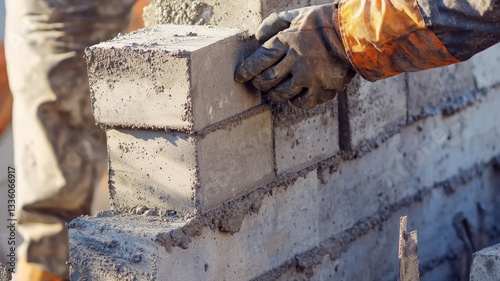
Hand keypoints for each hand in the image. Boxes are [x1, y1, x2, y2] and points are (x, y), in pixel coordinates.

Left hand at [235, 4, 355, 108]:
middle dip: (259, 83)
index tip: (240, 76)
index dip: (246, 71)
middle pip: (267, 80)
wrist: (356, 34)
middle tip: (259, 82)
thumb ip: (274, 22)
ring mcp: (310, 78)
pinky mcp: (323, 90)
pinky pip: (301, 103)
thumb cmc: (324, 22)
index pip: (259, 60)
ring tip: (275, 89)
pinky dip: (294, 100)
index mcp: (287, 41)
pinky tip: (295, 94)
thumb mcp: (297, 14)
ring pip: (281, 94)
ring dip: (274, 93)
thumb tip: (257, 36)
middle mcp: (296, 61)